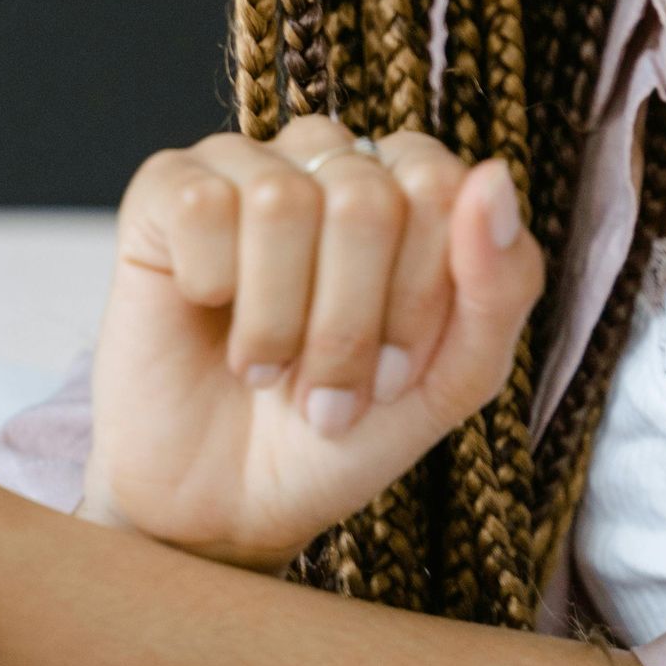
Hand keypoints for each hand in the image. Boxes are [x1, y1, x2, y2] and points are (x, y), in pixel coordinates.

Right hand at [84, 125, 541, 572]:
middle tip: (323, 389)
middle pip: (365, 199)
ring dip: (278, 323)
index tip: (391, 376)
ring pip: (280, 201)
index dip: (416, 299)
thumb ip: (499, 285)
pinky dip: (212, 288)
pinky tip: (210, 317)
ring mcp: (243, 164)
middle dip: (348, 327)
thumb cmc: (340, 434)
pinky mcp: (166, 188)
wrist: (226, 506)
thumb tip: (494, 176)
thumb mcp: (448, 382)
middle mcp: (327, 159)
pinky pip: (201, 206)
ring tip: (265, 368)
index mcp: (405, 187)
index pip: (438, 185)